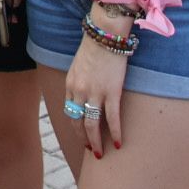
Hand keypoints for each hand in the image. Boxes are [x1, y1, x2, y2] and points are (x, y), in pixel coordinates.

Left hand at [63, 26, 129, 155]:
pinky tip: (119, 143)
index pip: (69, 112)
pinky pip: (112, 118)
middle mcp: (79, 91)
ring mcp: (95, 93)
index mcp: (70, 85)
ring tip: (99, 153)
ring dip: (95, 142)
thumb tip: (84, 94)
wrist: (105, 35)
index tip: (80, 135)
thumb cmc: (94, 47)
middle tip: (90, 148)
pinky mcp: (112, 92)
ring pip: (92, 124)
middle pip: (77, 122)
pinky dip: (115, 133)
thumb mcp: (78, 66)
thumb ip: (79, 81)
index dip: (75, 126)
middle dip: (83, 138)